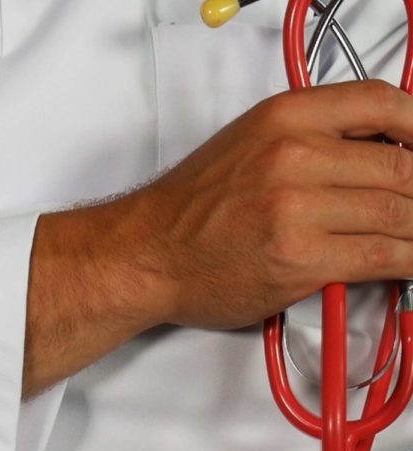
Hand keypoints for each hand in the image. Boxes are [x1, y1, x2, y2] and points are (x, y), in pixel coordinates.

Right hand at [26, 81, 412, 393]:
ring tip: (412, 236)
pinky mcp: (301, 259)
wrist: (147, 254)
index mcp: (282, 119)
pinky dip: (409, 261)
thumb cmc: (189, 208)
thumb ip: (309, 139)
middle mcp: (293, 156)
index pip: (382, 104)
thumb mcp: (247, 145)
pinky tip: (408, 263)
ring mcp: (297, 209)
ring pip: (400, 214)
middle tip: (411, 209)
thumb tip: (373, 154)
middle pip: (401, 167)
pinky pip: (384, 255)